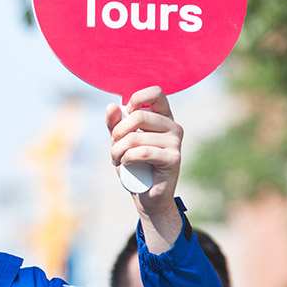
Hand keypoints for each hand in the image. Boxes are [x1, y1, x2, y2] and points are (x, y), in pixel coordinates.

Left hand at [104, 86, 183, 251]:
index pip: (155, 92)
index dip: (136, 98)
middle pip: (138, 116)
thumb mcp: (120, 141)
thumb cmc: (133, 164)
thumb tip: (111, 106)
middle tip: (114, 146)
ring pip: (135, 137)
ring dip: (118, 151)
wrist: (145, 194)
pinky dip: (126, 159)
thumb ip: (115, 123)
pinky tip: (126, 164)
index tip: (125, 113)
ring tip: (118, 159)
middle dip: (118, 133)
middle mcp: (173, 126)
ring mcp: (175, 142)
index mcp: (162, 117)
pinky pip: (142, 152)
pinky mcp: (174, 158)